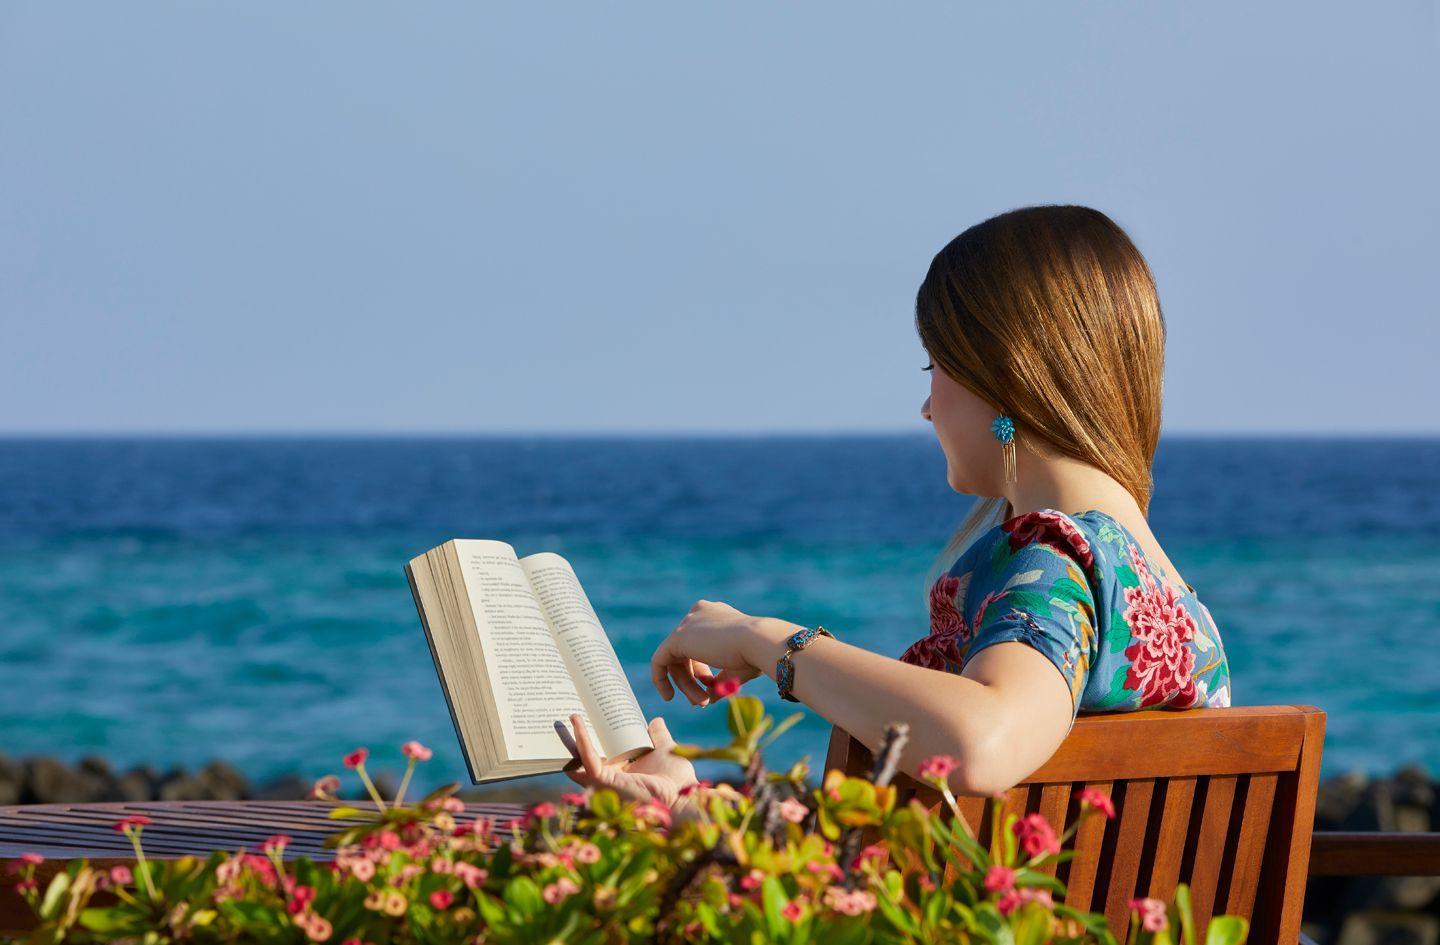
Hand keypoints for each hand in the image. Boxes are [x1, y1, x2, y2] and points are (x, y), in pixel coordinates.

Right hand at [560, 712, 697, 808]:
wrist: (684, 797)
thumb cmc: (677, 782)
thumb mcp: (665, 750)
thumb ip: (659, 736)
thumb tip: (655, 720)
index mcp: (623, 772)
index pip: (602, 753)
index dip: (592, 737)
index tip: (586, 715)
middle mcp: (611, 777)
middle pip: (585, 756)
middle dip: (574, 736)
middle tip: (569, 709)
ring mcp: (606, 781)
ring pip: (580, 757)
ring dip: (571, 736)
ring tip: (567, 712)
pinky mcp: (606, 781)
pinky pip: (588, 760)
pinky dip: (582, 741)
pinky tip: (578, 722)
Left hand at [650, 600, 784, 705]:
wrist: (758, 642)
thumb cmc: (755, 654)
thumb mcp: (736, 669)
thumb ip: (719, 681)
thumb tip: (707, 698)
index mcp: (715, 615)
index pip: (699, 644)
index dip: (701, 670)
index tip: (711, 686)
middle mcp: (699, 614)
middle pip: (685, 652)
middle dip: (691, 680)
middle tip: (702, 701)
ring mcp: (688, 623)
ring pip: (676, 660)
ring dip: (686, 685)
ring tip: (700, 702)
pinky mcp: (677, 637)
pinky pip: (660, 660)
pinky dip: (661, 679)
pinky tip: (668, 695)